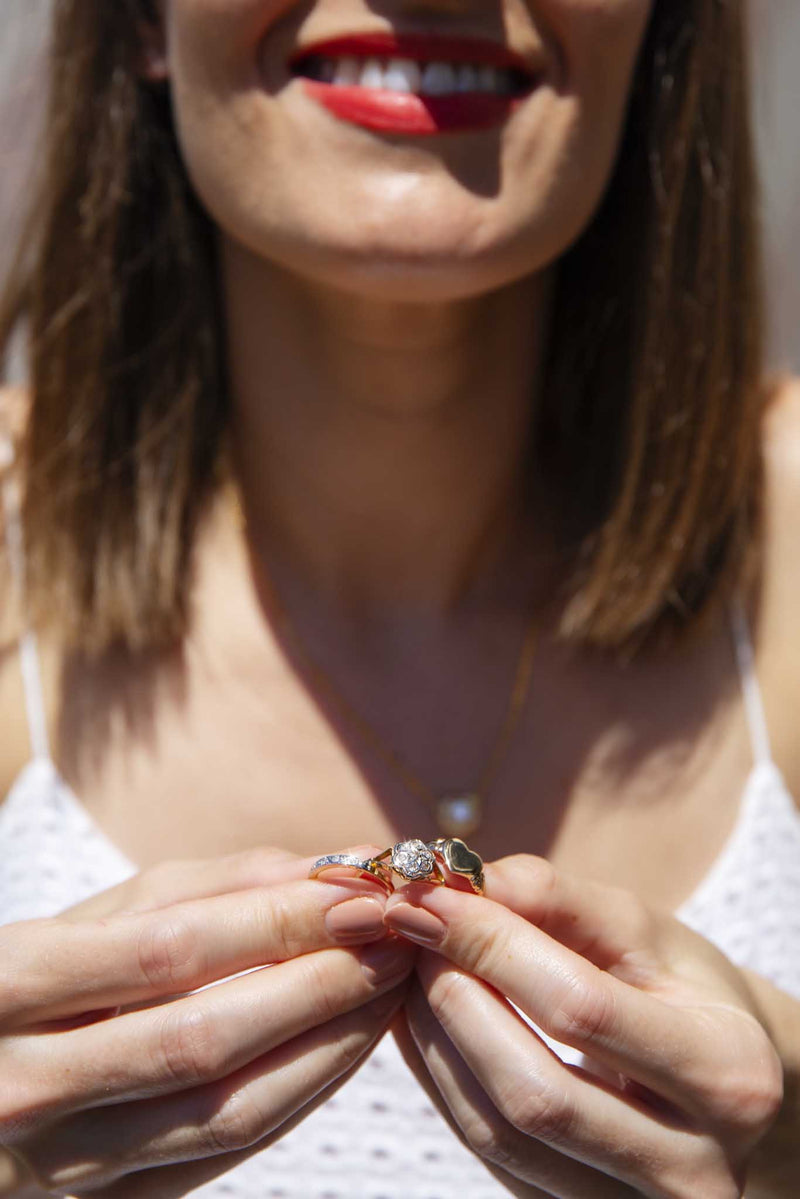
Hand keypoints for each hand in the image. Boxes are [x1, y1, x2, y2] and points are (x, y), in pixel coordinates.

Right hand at [0, 847, 414, 1198]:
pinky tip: (344, 1043)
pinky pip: (221, 1155)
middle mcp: (27, 1085)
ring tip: (389, 984)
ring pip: (227, 1111)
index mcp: (12, 987)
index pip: (173, 952)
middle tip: (399, 935)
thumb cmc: (32, 980)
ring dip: (329, 1043)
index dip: (282, 919)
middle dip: (322, 981)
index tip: (366, 887)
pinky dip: (297, 1095)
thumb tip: (327, 870)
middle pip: (208, 1037)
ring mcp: (61, 1163)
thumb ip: (205, 888)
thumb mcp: (93, 915)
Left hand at [384, 854, 782, 1198]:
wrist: (726, 1084)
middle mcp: (694, 1168)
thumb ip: (557, 900)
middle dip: (454, 996)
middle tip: (411, 930)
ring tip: (410, 967)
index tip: (427, 896)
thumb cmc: (686, 993)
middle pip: (534, 1090)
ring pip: (499, 1132)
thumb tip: (456, 882)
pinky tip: (422, 1019)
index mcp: (727, 1073)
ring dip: (434, 1038)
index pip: (580, 1008)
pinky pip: (489, 1155)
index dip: (491, 946)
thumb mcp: (646, 932)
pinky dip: (441, 1078)